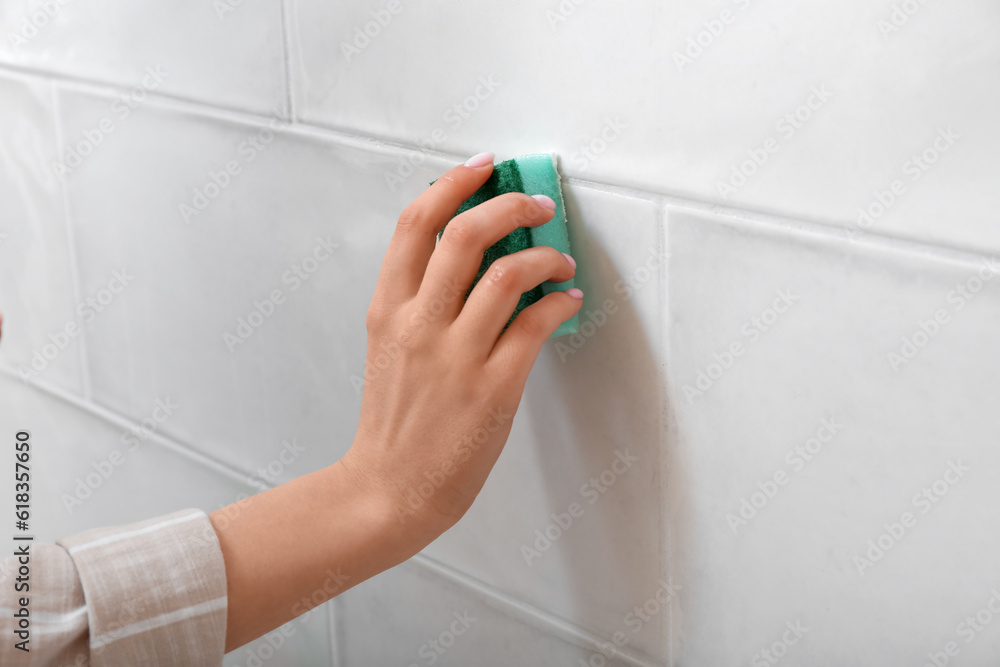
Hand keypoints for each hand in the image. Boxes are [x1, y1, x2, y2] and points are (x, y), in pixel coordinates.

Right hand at [340, 151, 581, 549]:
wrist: (389, 487)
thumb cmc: (394, 417)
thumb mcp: (388, 344)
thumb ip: (419, 297)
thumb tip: (473, 251)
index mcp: (387, 308)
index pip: (414, 223)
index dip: (453, 183)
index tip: (484, 167)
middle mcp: (418, 324)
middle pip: (464, 233)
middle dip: (509, 205)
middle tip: (536, 205)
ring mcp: (455, 357)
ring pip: (506, 274)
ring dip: (545, 255)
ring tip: (561, 258)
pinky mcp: (492, 388)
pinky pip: (535, 325)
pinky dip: (561, 302)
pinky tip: (569, 299)